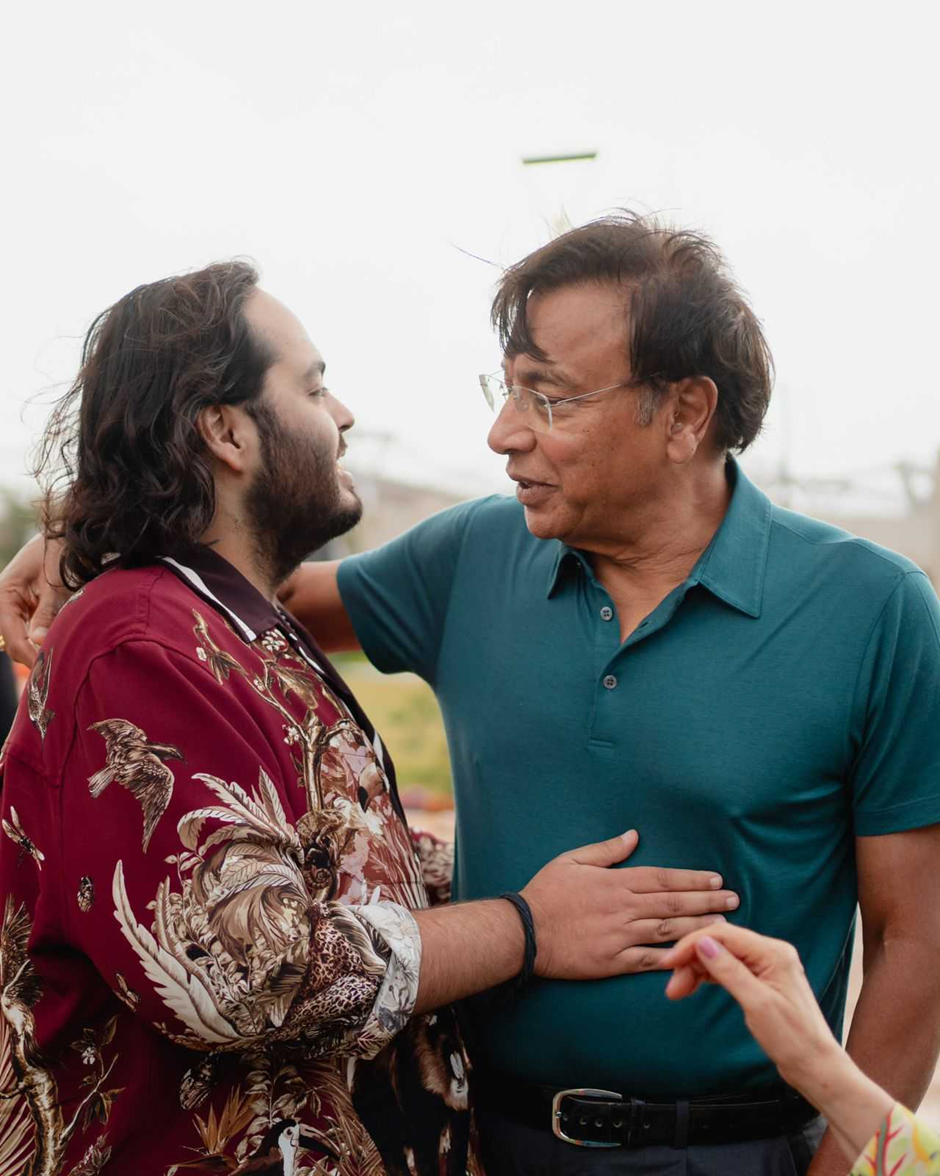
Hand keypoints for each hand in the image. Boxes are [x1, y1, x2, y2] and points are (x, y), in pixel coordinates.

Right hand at [0, 534, 68, 666]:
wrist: (65, 536)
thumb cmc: (58, 553)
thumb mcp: (55, 584)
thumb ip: (47, 613)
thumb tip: (40, 642)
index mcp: (3, 596)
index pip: (12, 637)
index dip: (29, 654)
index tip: (48, 666)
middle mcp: (5, 604)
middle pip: (14, 643)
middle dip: (33, 657)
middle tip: (57, 670)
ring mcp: (16, 608)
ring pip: (23, 640)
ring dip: (39, 650)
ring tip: (59, 662)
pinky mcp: (29, 610)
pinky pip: (32, 632)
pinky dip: (44, 641)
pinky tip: (58, 648)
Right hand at [521, 830, 738, 979]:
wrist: (524, 932)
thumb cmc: (546, 893)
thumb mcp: (572, 860)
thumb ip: (606, 850)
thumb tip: (633, 836)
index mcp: (616, 882)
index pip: (663, 879)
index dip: (692, 879)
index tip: (716, 879)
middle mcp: (623, 908)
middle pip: (673, 904)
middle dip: (707, 901)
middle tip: (733, 900)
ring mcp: (620, 936)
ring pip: (668, 931)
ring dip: (699, 927)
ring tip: (724, 925)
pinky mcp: (613, 962)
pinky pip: (649, 960)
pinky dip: (673, 957)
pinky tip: (694, 955)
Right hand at [662, 924, 893, 1161]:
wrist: (816, 1066)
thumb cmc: (792, 1039)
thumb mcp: (757, 1004)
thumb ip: (729, 971)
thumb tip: (703, 943)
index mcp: (773, 953)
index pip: (724, 935)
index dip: (692, 945)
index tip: (668, 963)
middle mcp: (771, 953)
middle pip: (721, 944)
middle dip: (692, 960)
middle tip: (673, 988)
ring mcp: (767, 966)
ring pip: (722, 956)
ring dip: (698, 970)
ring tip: (677, 992)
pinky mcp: (762, 980)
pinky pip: (730, 968)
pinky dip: (710, 977)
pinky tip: (695, 986)